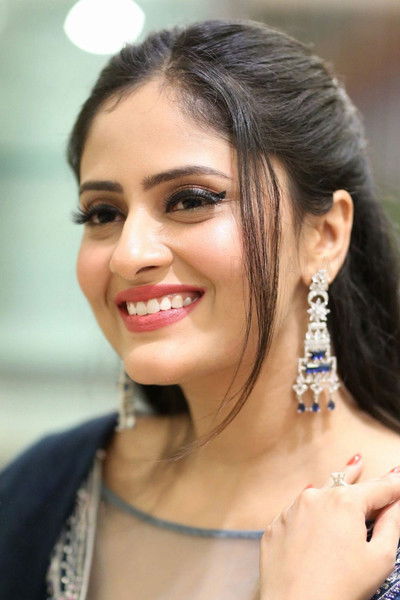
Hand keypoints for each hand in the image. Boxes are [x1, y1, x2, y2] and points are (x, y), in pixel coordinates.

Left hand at [259, 458, 399, 599]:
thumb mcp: (379, 558)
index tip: (399, 475)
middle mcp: (315, 497)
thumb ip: (392, 524)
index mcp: (345, 502)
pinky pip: (296, 511)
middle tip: (361, 461)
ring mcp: (292, 510)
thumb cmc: (340, 588)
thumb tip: (396, 504)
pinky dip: (309, 508)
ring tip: (344, 471)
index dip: (393, 484)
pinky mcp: (276, 526)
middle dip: (358, 474)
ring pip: (318, 494)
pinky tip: (313, 499)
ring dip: (332, 489)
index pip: (378, 488)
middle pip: (344, 484)